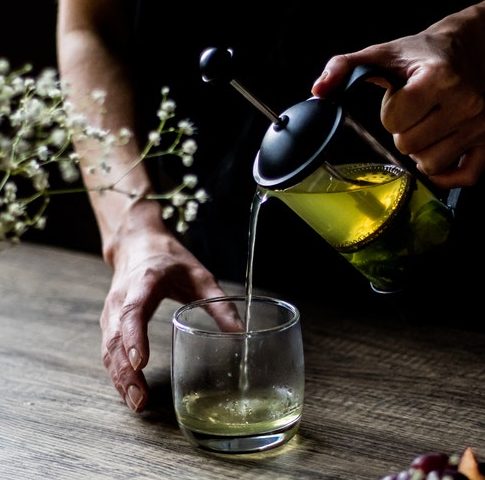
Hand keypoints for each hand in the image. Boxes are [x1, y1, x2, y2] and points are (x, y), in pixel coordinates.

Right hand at [100, 203, 240, 411]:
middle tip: (140, 399)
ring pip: (108, 347)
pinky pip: (107, 349)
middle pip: (116, 337)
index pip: (133, 311)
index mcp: (145, 281)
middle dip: (126, 371)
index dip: (134, 337)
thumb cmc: (169, 259)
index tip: (140, 362)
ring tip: (136, 403)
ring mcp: (111, 310)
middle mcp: (122, 297)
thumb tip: (241, 334)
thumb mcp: (200, 276)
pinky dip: (115, 371)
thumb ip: (219, 304)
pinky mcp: (109, 320)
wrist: (137, 243)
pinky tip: (127, 390)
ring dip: (119, 377)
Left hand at [311, 3, 484, 188]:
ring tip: (428, 126)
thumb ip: (345, 67)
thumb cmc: (424, 54)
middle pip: (408, 146)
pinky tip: (441, 153)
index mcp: (438, 78)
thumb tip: (318, 91)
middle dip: (403, 131)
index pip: (393, 120)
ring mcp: (479, 126)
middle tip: (415, 112)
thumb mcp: (384, 54)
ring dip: (421, 151)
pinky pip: (465, 177)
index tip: (401, 98)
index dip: (390, 112)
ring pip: (430, 164)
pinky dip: (447, 173)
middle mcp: (466, 103)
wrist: (474, 46)